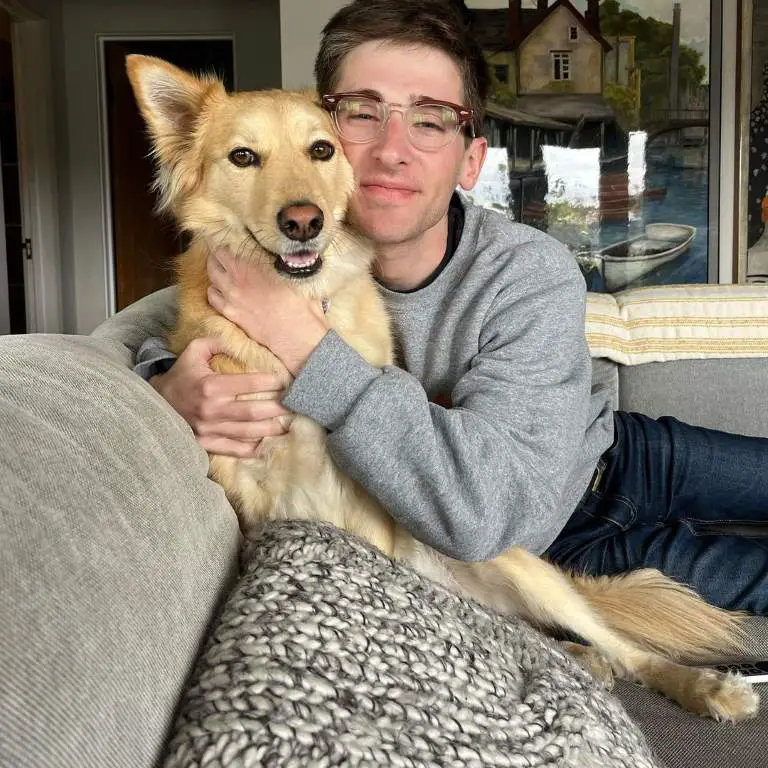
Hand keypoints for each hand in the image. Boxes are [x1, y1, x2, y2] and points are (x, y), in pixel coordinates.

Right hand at [149, 336, 291, 457]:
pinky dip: (252, 448)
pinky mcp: (206, 443)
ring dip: (271, 429)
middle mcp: (212, 410)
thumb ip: (216, 343)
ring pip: (248, 432)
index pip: (248, 384)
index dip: (270, 382)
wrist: (154, 403)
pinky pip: (234, 449)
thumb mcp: (193, 352)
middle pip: (253, 412)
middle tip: (295, 405)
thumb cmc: (181, 376)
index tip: (284, 382)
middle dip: (277, 409)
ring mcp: (209, 429)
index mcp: (211, 386)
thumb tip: (239, 342)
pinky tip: (268, 444)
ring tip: (288, 425)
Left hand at [206, 247, 327, 374]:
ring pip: (211, 278)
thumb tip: (281, 252)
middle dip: (217, 256)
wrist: (295, 332)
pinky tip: (223, 292)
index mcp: (250, 265)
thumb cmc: (298, 303)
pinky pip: (212, 298)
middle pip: (214, 261)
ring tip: (223, 273)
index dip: (226, 244)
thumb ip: (279, 260)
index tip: (231, 243)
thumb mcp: (292, 274)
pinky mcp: (230, 313)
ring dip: (215, 273)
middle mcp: (235, 278)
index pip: (225, 247)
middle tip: (224, 256)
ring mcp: (230, 297)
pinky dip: (215, 292)